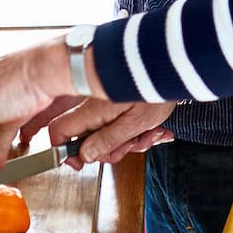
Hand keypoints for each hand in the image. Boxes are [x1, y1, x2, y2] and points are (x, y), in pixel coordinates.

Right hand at [44, 98, 174, 166]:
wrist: (172, 69)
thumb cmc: (156, 91)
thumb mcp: (134, 124)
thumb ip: (107, 140)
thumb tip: (85, 155)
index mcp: (92, 111)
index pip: (59, 131)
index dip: (65, 151)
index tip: (81, 163)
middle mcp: (94, 107)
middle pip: (87, 139)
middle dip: (111, 149)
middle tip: (131, 145)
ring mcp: (106, 106)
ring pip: (108, 135)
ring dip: (130, 141)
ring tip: (151, 132)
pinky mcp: (118, 104)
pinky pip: (121, 126)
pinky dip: (138, 131)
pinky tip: (155, 128)